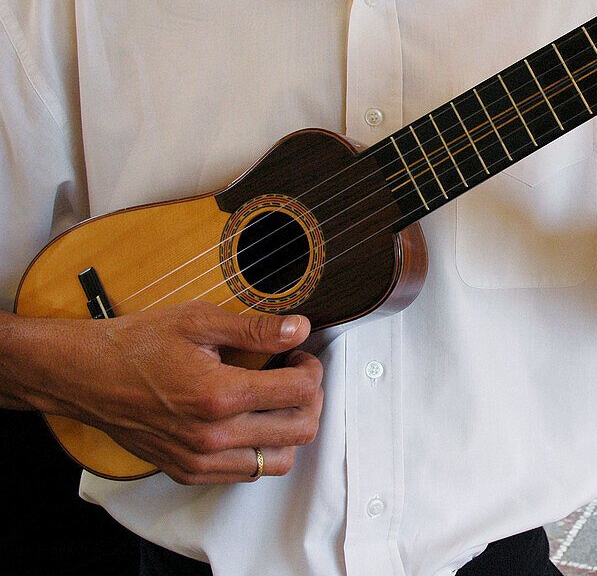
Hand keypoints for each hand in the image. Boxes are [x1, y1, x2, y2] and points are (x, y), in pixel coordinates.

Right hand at [19, 302, 321, 484]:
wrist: (86, 376)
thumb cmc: (138, 344)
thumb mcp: (197, 321)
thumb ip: (255, 330)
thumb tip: (300, 328)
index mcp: (218, 395)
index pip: (299, 393)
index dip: (311, 370)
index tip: (300, 356)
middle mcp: (212, 436)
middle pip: (300, 430)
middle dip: (310, 399)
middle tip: (295, 376)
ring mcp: (200, 459)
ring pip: (279, 460)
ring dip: (290, 430)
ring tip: (276, 401)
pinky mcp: (188, 471)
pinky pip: (247, 473)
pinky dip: (261, 449)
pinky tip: (250, 419)